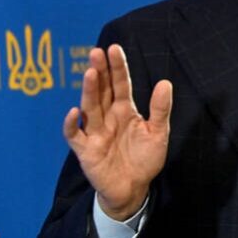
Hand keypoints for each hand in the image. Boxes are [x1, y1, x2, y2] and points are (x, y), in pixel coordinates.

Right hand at [63, 44, 172, 219]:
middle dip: (99, 72)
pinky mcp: (85, 150)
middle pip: (102, 91)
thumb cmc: (145, 158)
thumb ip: (160, 109)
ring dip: (88, 91)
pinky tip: (75, 112)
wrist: (134, 188)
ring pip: (89, 107)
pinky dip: (72, 124)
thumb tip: (165, 82)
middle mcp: (108, 117)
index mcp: (125, 110)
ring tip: (90, 73)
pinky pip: (75, 135)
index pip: (120, 84)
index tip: (114, 48)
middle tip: (96, 52)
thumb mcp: (158, 132)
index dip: (117, 67)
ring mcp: (95, 132)